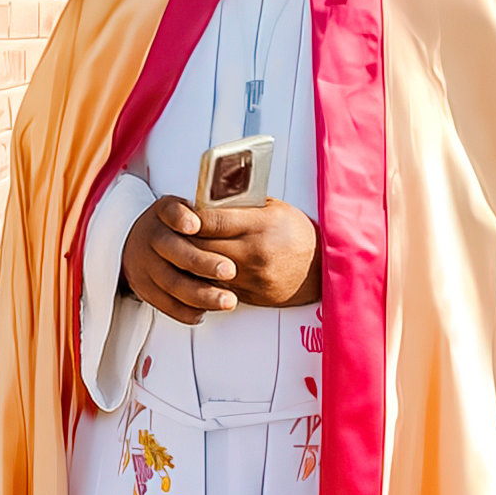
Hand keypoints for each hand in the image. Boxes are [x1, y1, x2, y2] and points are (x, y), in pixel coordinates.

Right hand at [121, 196, 239, 325]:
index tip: (196, 225)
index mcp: (164, 212)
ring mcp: (144, 264)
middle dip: (202, 262)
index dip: (181, 217)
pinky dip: (186, 310)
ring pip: (171, 282)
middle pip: (173, 249)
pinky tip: (206, 312)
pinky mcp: (144, 288)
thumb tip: (248, 203)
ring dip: (201, 294)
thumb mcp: (191, 209)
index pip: (170, 211)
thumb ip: (214, 211)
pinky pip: (164, 304)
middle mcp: (150, 236)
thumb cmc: (180, 227)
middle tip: (230, 271)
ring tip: (229, 301)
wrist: (141, 243)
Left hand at [193, 199, 320, 308]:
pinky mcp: (249, 294)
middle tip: (175, 232)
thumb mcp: (273, 209)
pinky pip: (216, 286)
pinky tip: (199, 269)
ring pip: (204, 270)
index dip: (191, 218)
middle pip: (203, 247)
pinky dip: (204, 277)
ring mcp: (252, 277)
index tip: (182, 215)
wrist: (320, 268)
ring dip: (191, 261)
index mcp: (262, 225)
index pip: (213, 221)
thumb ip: (241, 206)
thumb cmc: (296, 233)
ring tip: (183, 251)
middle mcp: (255, 253)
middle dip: (185, 239)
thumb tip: (208, 200)